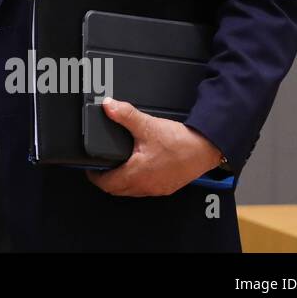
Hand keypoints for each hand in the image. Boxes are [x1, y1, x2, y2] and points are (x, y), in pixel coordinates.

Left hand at [85, 97, 222, 196]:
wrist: (206, 148)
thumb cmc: (180, 141)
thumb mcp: (148, 125)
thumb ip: (125, 114)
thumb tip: (108, 106)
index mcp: (138, 174)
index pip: (107, 184)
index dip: (95, 176)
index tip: (91, 168)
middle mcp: (146, 186)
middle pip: (117, 190)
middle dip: (106, 180)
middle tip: (101, 167)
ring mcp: (157, 189)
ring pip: (131, 191)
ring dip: (121, 182)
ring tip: (117, 167)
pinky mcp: (167, 187)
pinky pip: (145, 190)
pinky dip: (136, 182)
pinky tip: (138, 170)